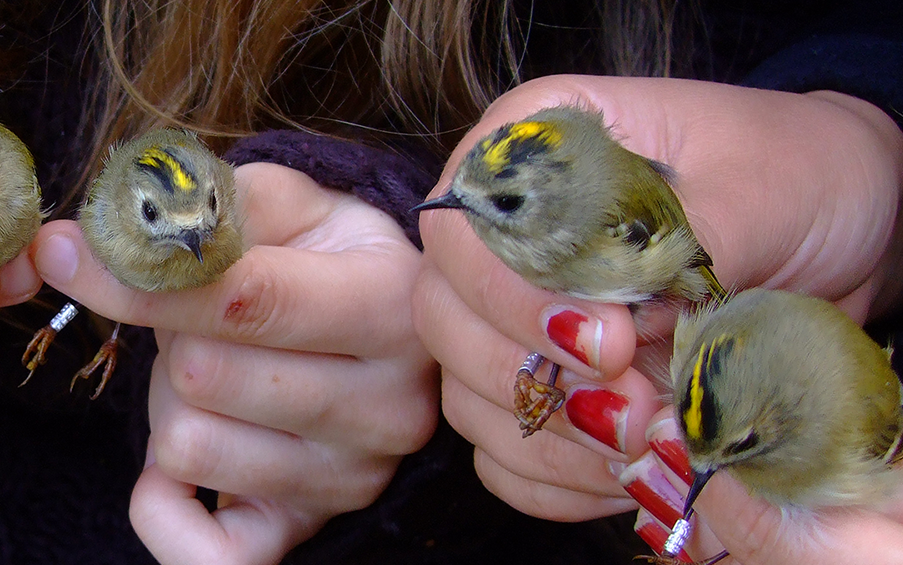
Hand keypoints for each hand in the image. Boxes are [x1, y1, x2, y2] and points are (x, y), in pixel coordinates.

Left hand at [34, 162, 436, 563]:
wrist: (380, 332)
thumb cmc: (321, 257)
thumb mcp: (291, 202)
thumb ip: (208, 204)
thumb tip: (92, 234)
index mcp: (393, 307)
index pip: (244, 298)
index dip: (139, 274)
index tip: (67, 251)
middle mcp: (388, 405)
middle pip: (203, 374)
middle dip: (173, 335)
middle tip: (198, 320)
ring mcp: (349, 479)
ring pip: (186, 445)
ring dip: (168, 403)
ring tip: (210, 376)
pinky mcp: (303, 531)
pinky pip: (200, 551)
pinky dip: (162, 504)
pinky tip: (178, 465)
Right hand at [412, 74, 902, 552]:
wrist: (842, 222)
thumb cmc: (794, 176)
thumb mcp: (757, 187)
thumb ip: (677, 243)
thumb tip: (622, 318)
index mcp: (532, 149)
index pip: (459, 227)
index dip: (510, 294)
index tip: (610, 340)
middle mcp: (503, 233)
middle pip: (441, 317)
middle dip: (530, 375)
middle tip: (636, 404)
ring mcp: (512, 317)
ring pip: (464, 393)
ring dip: (550, 438)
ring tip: (650, 439)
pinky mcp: (544, 385)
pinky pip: (503, 453)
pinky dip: (556, 479)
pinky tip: (626, 471)